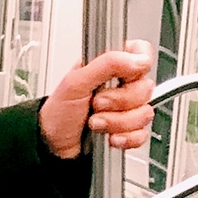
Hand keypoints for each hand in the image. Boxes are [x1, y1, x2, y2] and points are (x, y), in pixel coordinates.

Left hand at [39, 43, 155, 158]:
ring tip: (95, 122)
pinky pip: (141, 133)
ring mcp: (126, 108)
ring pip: (144, 113)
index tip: (122, 77)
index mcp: (111, 66)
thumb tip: (137, 59)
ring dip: (117, 122)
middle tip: (96, 104)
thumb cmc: (58, 112)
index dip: (138, 65)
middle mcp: (122, 85)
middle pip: (146, 87)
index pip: (142, 53)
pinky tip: (108, 136)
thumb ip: (107, 63)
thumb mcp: (75, 82)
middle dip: (118, 101)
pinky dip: (124, 138)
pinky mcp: (128, 129)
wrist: (52, 145)